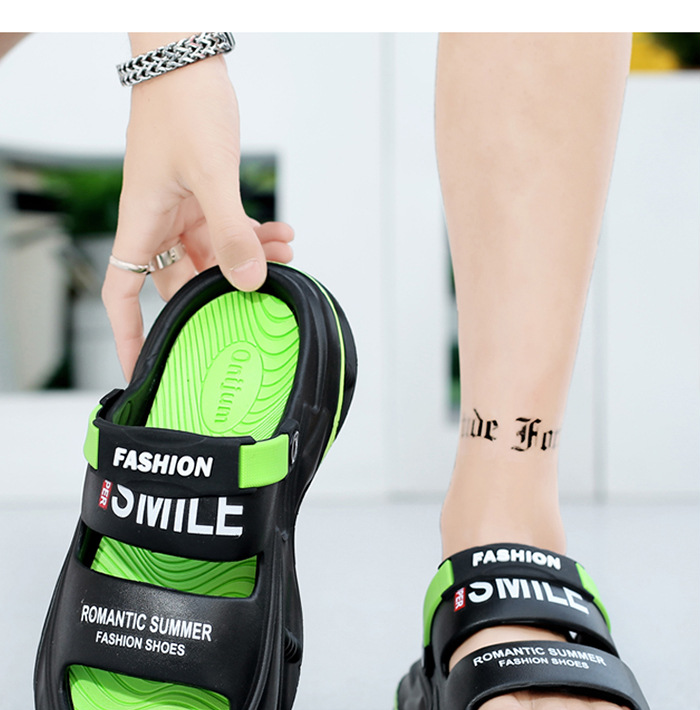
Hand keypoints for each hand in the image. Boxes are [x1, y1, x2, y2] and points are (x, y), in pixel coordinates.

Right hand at [102, 37, 292, 379]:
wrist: (188, 58)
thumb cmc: (183, 106)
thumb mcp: (213, 175)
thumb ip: (232, 232)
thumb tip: (248, 281)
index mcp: (142, 223)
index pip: (122, 294)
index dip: (128, 335)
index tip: (141, 370)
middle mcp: (157, 222)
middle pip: (182, 280)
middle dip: (223, 290)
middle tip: (259, 298)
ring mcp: (180, 209)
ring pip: (213, 255)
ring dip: (249, 257)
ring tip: (286, 251)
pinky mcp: (202, 194)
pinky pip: (228, 229)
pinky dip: (254, 234)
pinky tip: (283, 234)